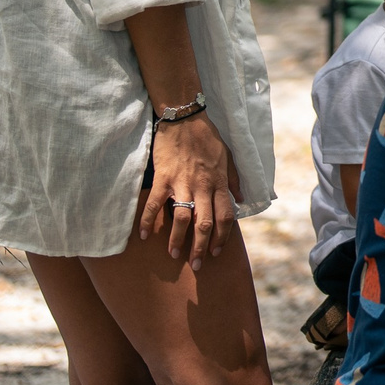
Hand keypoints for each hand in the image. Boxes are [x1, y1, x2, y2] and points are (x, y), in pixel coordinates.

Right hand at [142, 114, 235, 269]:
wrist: (185, 119)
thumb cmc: (207, 138)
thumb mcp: (228, 157)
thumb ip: (233, 181)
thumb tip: (241, 200)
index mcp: (218, 183)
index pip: (226, 217)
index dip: (222, 237)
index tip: (217, 251)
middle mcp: (202, 187)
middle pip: (205, 223)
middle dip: (201, 247)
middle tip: (197, 265)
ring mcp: (182, 183)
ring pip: (182, 219)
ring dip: (177, 240)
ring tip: (174, 255)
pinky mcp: (163, 178)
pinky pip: (155, 204)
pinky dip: (148, 221)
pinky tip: (142, 236)